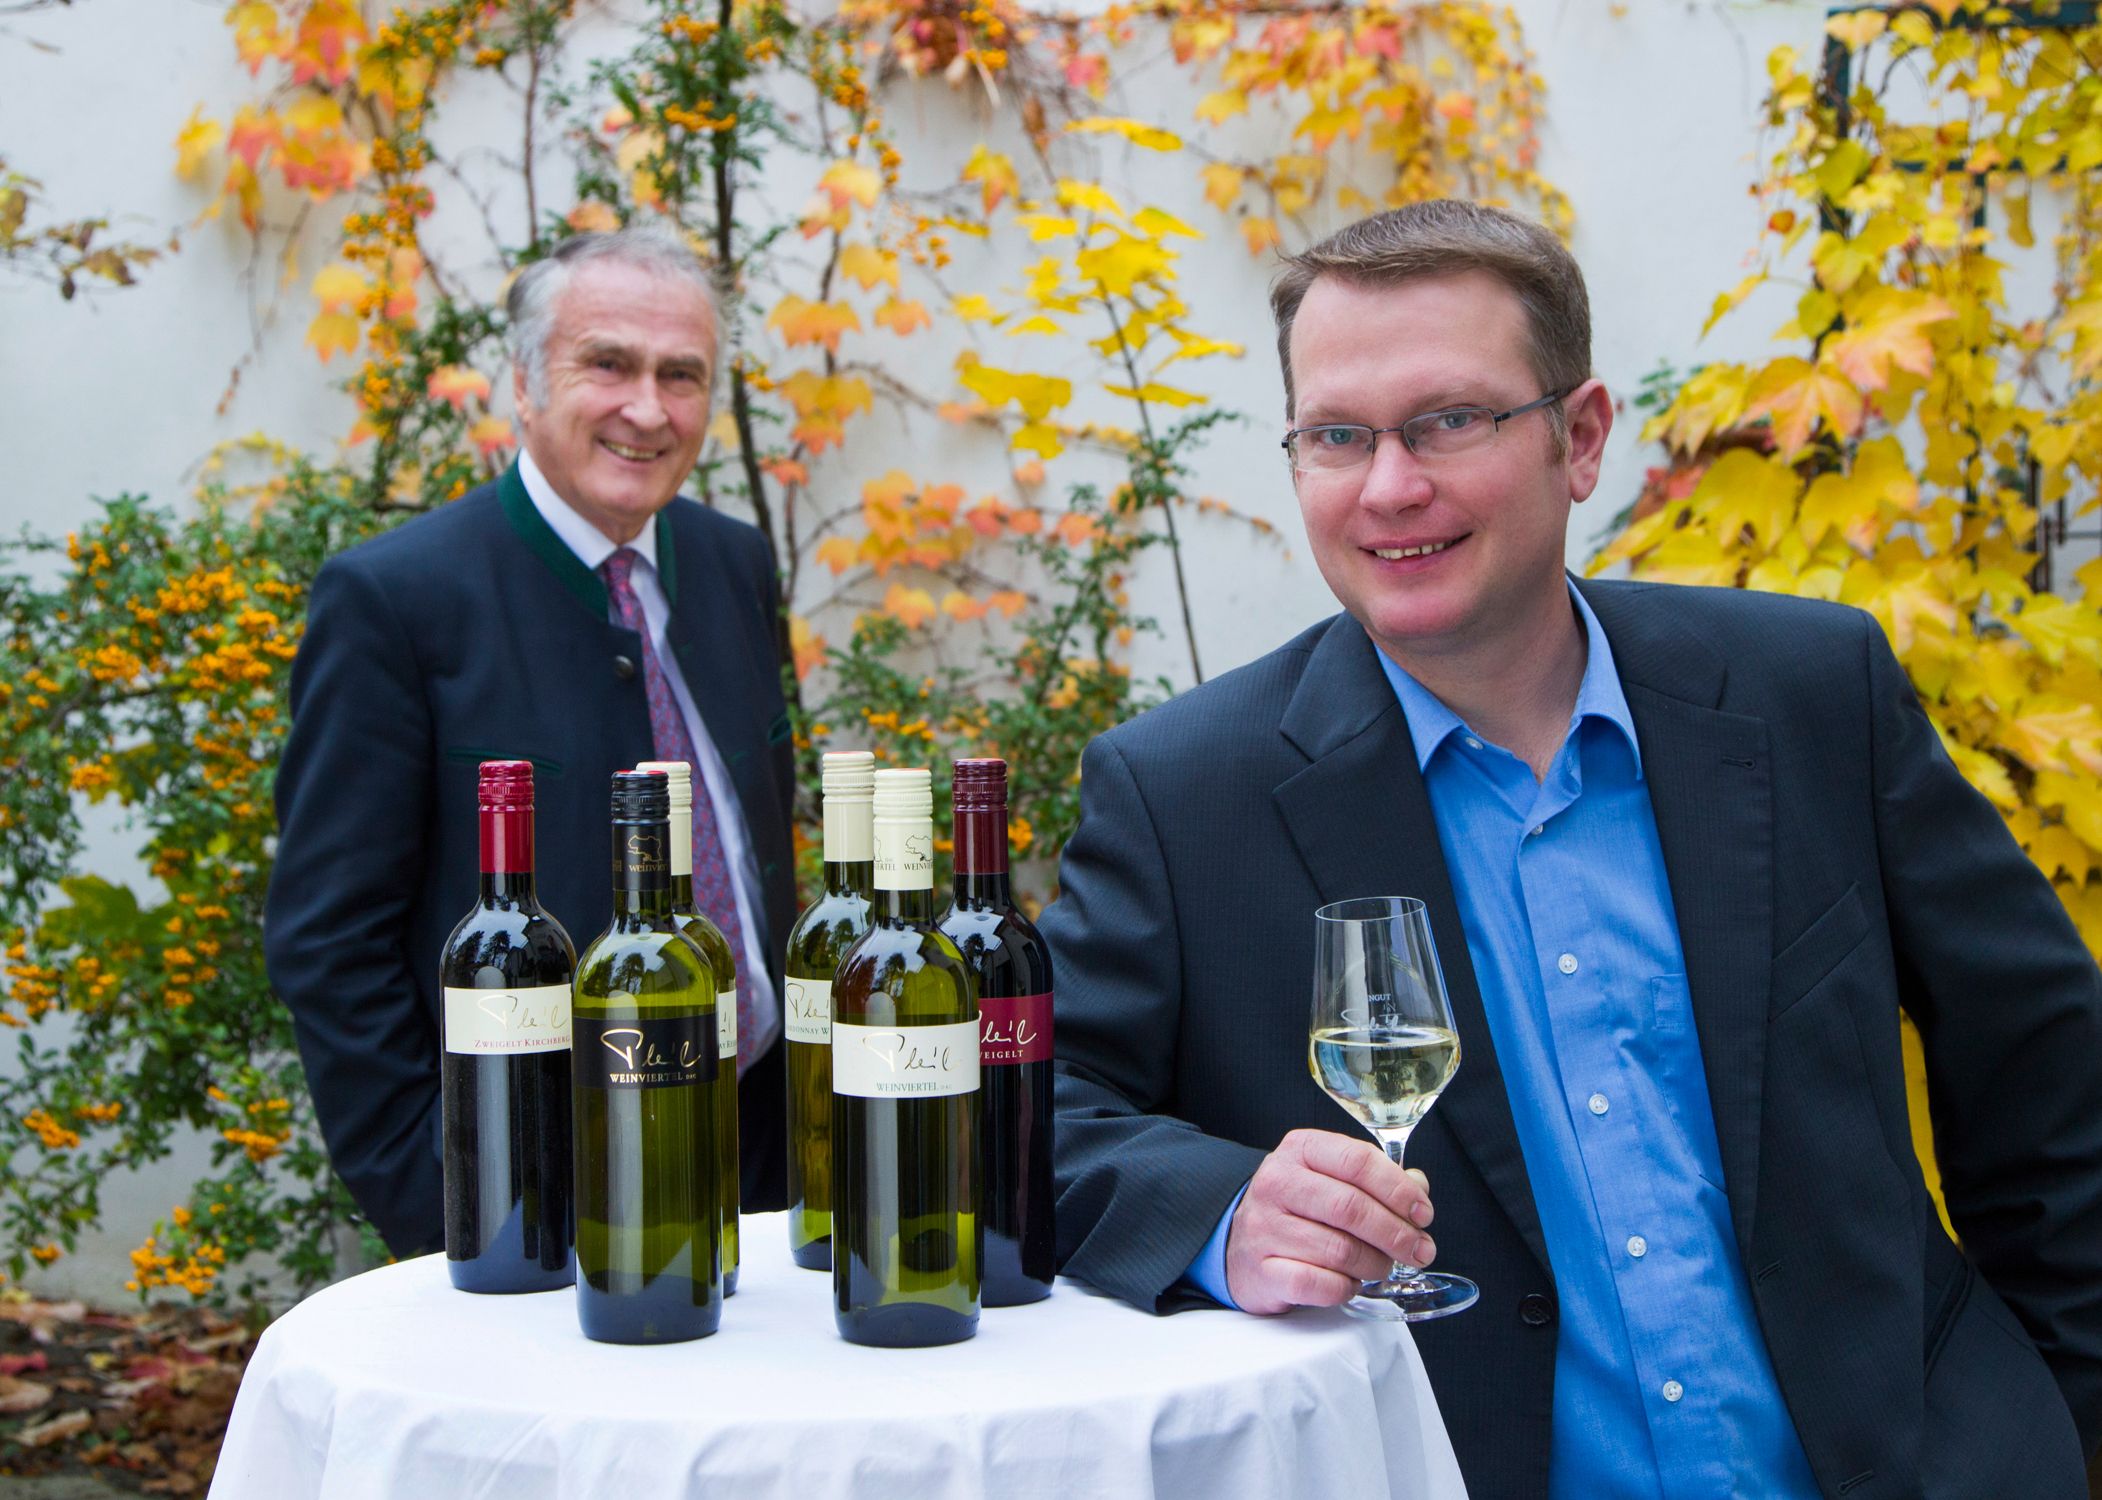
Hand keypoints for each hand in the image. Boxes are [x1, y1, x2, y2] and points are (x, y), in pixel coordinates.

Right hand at [1224, 1129, 1435, 1314]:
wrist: (1239, 1243)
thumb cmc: (1297, 1209)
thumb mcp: (1330, 1178)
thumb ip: (1376, 1179)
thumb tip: (1418, 1190)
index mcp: (1300, 1149)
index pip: (1358, 1160)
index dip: (1399, 1189)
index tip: (1423, 1213)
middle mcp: (1277, 1183)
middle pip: (1350, 1207)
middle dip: (1395, 1234)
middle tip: (1419, 1250)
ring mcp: (1264, 1228)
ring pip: (1339, 1250)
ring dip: (1374, 1264)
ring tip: (1382, 1266)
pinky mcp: (1261, 1271)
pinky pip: (1317, 1284)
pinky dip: (1344, 1288)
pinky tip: (1350, 1283)